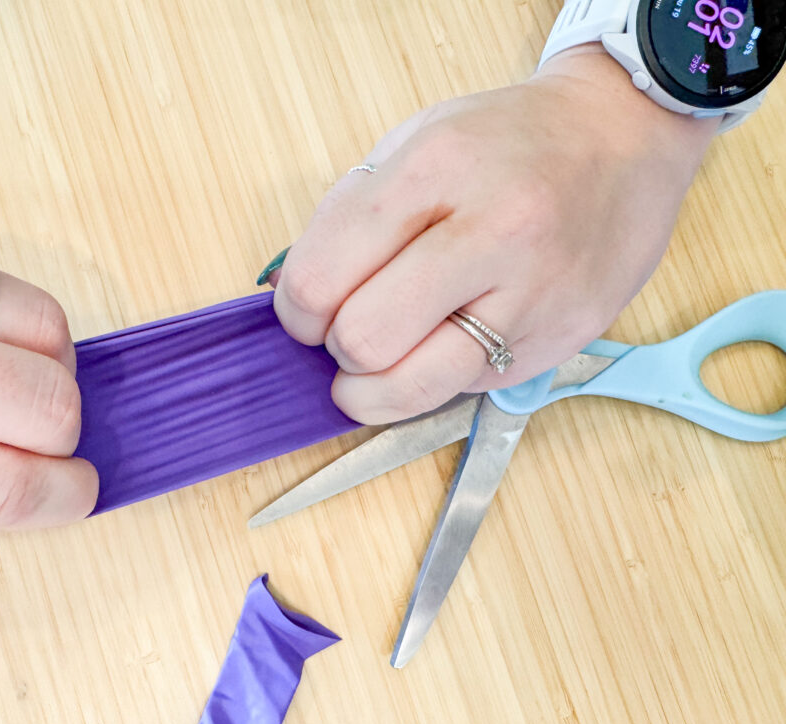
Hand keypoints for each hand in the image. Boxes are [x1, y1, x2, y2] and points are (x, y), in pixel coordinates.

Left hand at [268, 47, 718, 423]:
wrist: (623, 139)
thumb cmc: (507, 143)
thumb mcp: (415, 143)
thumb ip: (349, 216)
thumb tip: (294, 294)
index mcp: (436, 169)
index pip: (322, 276)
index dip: (295, 310)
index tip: (303, 312)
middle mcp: (493, 233)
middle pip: (363, 340)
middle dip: (335, 347)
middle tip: (346, 331)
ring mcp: (534, 294)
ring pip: (412, 387)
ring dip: (371, 389)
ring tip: (374, 367)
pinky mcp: (560, 339)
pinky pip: (463, 389)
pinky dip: (433, 379)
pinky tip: (442, 343)